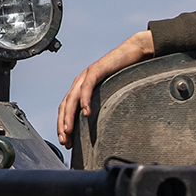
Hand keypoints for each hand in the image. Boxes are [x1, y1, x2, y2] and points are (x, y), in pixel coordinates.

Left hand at [56, 30, 155, 146]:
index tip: (66, 142)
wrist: (132, 53)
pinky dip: (85, 101)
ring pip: (72, 98)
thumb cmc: (123, 73)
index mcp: (81, 88)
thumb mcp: (109, 92)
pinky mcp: (96, 70)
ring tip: (69, 131)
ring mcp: (86, 75)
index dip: (63, 125)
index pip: (66, 108)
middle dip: (62, 125)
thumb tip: (100, 124)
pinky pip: (87, 87)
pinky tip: (85, 113)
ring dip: (69, 116)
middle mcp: (80, 82)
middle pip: (65, 105)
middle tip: (64, 141)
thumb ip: (101, 104)